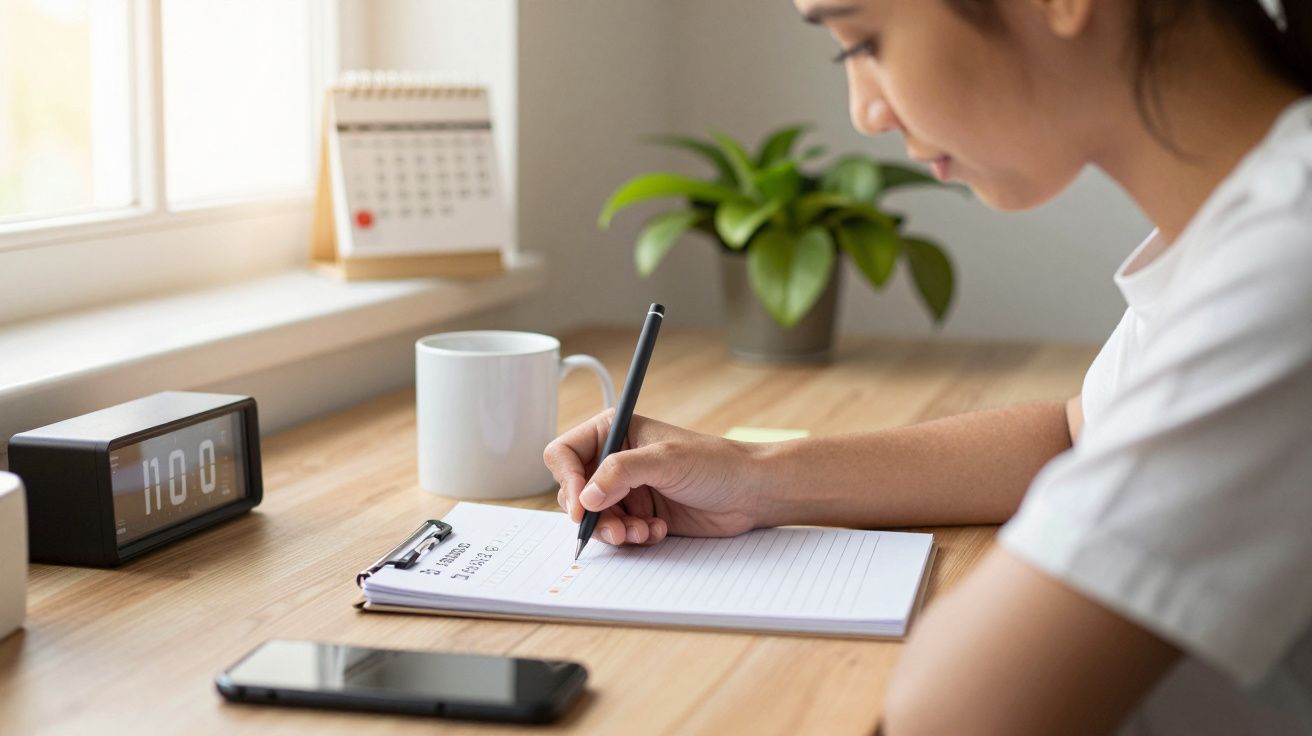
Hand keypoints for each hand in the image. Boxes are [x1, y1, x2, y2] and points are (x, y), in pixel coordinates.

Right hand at [544, 410, 767, 546]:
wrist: (750, 492)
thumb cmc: (715, 463)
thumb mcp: (665, 460)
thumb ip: (621, 473)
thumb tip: (586, 497)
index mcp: (614, 432)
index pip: (565, 454)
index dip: (568, 481)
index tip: (582, 507)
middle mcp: (614, 460)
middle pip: (574, 492)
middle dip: (593, 515)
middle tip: (617, 528)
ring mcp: (626, 489)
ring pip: (594, 517)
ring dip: (613, 530)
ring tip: (640, 532)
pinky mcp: (639, 513)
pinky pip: (617, 532)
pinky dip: (631, 537)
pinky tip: (657, 531)